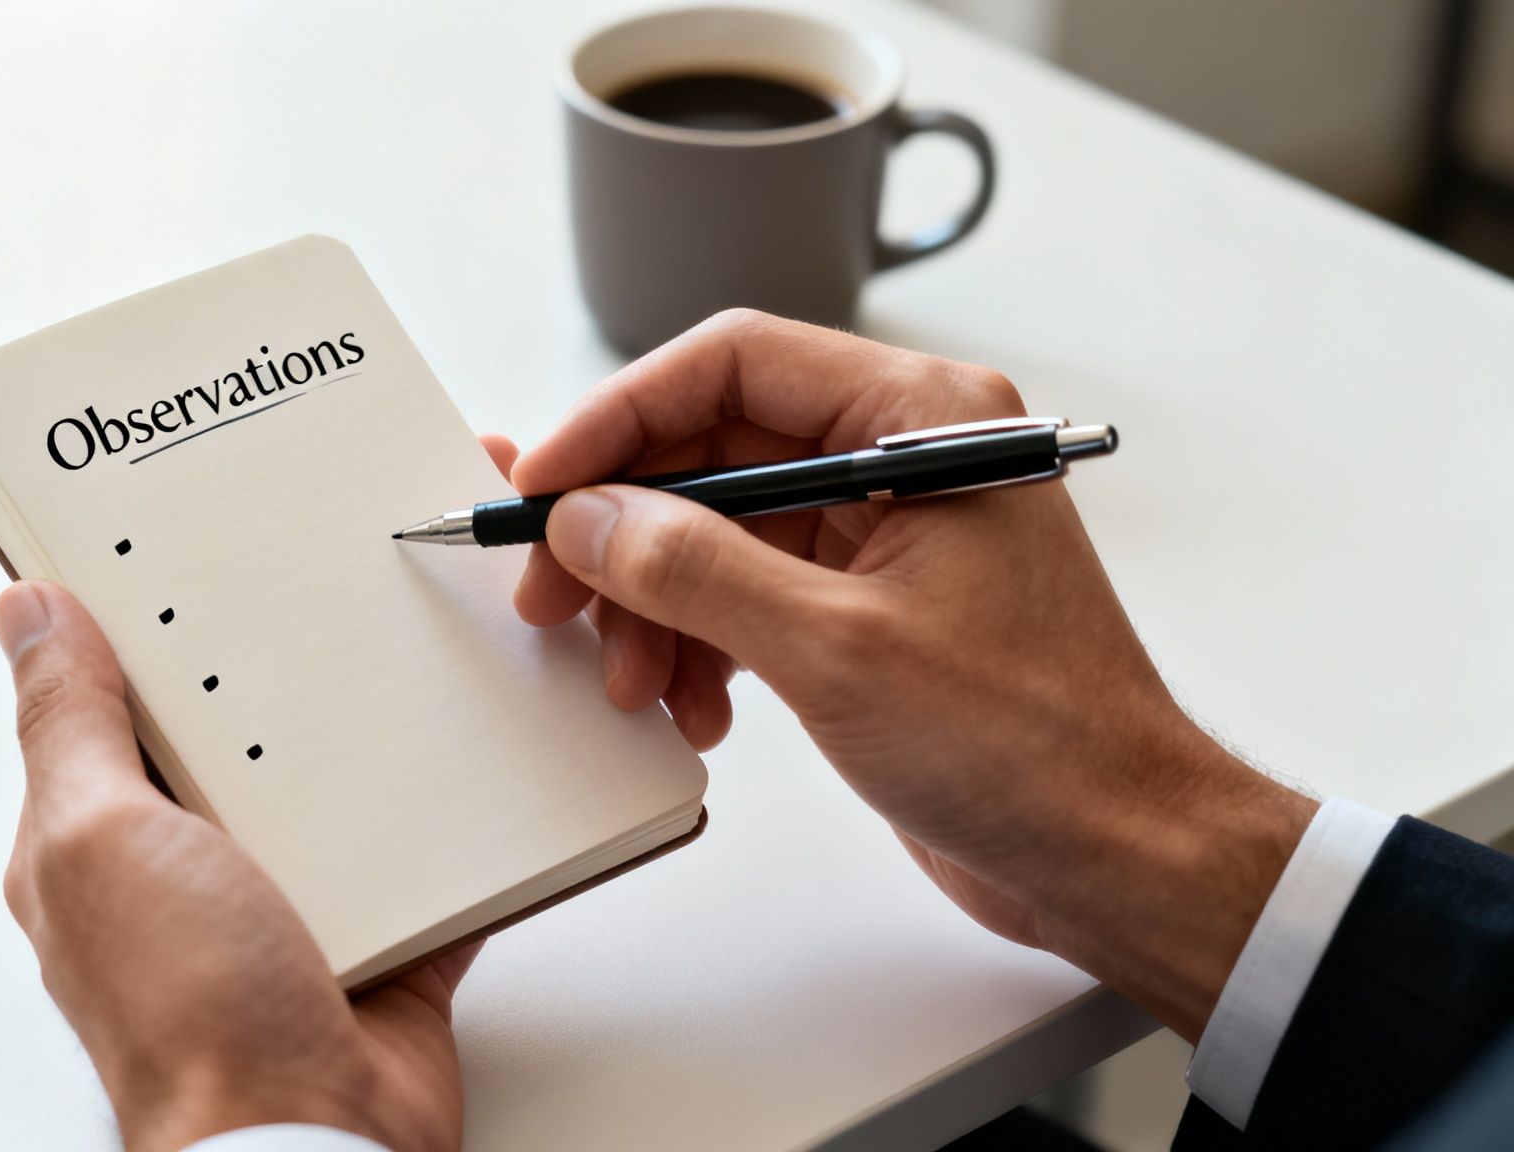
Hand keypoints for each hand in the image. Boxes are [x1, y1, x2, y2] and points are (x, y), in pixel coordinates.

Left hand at [0, 573, 495, 1150]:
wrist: (311, 1140)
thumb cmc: (189, 1018)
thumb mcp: (99, 837)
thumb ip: (67, 725)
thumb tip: (25, 614)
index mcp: (99, 846)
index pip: (101, 710)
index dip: (126, 631)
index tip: (169, 553)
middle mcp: (185, 878)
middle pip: (223, 743)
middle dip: (260, 677)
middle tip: (303, 587)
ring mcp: (281, 914)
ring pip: (324, 796)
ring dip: (357, 749)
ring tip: (390, 661)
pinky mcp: (375, 948)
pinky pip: (417, 866)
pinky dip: (443, 829)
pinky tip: (463, 772)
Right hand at [513, 310, 1314, 1039]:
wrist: (1115, 854)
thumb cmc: (1031, 745)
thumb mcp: (835, 650)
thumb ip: (696, 569)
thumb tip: (588, 518)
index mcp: (920, 421)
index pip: (733, 365)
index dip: (620, 417)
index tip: (544, 483)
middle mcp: (901, 457)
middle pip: (712, 450)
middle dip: (624, 529)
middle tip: (552, 596)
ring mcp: (883, 532)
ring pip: (717, 529)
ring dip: (655, 602)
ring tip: (635, 684)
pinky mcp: (868, 605)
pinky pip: (746, 592)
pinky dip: (700, 643)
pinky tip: (693, 709)